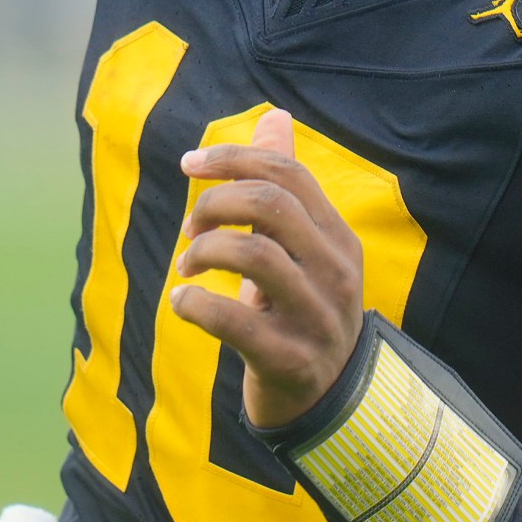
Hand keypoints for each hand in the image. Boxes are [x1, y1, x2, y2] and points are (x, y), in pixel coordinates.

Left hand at [170, 108, 366, 430]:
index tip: (189, 164)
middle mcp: (335, 271)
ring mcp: (316, 316)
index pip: (287, 174)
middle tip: (189, 227)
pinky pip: (232, 319)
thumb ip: (286, 187)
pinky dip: (193, 305)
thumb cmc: (302, 312)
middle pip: (270, 204)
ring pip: (252, 253)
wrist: (329, 403)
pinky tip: (182, 305)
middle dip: (214, 203)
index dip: (231, 158)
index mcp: (339, 237)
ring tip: (186, 268)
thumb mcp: (301, 249)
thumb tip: (275, 117)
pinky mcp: (289, 359)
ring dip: (202, 251)